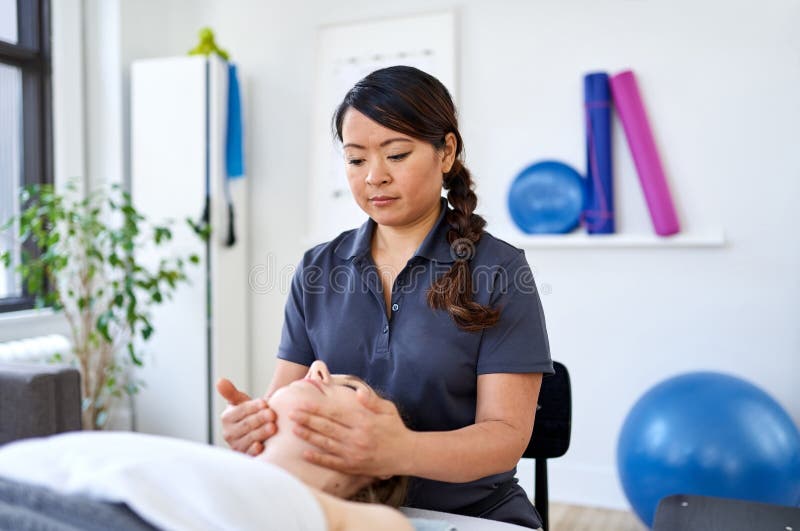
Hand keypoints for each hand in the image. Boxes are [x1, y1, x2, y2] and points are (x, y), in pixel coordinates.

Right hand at [216, 378, 276, 455]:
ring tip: (273, 427)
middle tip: (272, 414)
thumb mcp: (240, 401)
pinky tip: (262, 446)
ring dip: (261, 433)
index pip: (240, 411)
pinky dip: (255, 450)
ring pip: (249, 438)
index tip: (265, 403)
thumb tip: (220, 381)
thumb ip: (231, 392)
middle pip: (246, 425)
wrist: (256, 429)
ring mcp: (236, 445)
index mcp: (226, 418)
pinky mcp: (245, 455)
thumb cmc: (248, 413)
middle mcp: (228, 433)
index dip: (253, 407)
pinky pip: (249, 454)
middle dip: (260, 419)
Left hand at [290, 388, 412, 477]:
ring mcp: (354, 453)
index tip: (304, 403)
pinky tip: (305, 454)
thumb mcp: (388, 408)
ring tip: (294, 429)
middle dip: (307, 420)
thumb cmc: (396, 429)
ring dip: (309, 436)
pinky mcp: (353, 466)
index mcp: (364, 421)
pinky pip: (331, 462)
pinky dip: (317, 458)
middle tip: (292, 414)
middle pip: (327, 427)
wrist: (407, 454)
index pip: (335, 413)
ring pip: (326, 444)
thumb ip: (372, 400)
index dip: (318, 408)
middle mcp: (357, 437)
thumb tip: (358, 392)